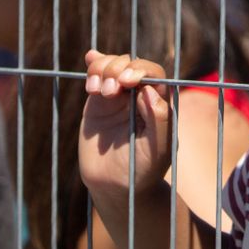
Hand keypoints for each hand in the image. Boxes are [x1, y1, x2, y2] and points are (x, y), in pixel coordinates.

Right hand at [79, 50, 172, 205]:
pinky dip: (93, 66)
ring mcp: (118, 96)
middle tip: (110, 90)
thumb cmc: (143, 169)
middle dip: (118, 68)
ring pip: (112, 66)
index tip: (127, 81)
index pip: (153, 74)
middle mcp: (139, 94)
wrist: (116, 186)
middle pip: (130, 64)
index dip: (140, 70)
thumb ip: (159, 121)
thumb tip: (150, 90)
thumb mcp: (158, 150)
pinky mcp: (98, 102)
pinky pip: (96, 76)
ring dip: (103, 68)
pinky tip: (89, 62)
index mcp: (158, 102)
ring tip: (97, 89)